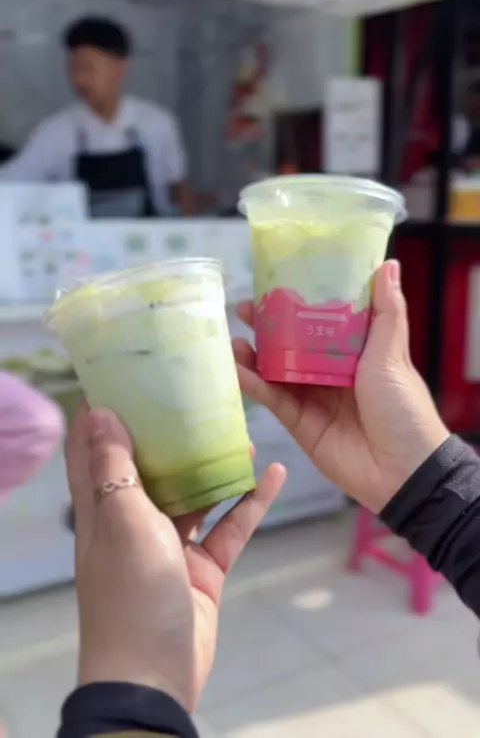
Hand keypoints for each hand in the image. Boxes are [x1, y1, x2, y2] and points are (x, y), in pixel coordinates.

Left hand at [66, 403, 284, 711]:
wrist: (156, 675)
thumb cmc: (131, 593)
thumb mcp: (121, 523)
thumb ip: (115, 469)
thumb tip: (101, 413)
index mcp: (102, 508)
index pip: (93, 450)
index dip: (103, 414)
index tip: (126, 375)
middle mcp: (133, 520)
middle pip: (150, 466)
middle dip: (170, 432)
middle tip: (195, 392)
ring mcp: (170, 544)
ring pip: (195, 492)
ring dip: (216, 464)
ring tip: (241, 429)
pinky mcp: (202, 566)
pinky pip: (229, 526)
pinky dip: (250, 503)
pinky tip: (274, 475)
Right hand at [234, 260, 447, 513]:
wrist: (403, 470)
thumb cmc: (403, 407)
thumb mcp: (393, 353)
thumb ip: (386, 312)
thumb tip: (388, 263)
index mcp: (356, 352)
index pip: (321, 320)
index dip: (299, 303)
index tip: (275, 284)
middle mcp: (331, 371)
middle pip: (292, 344)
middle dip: (268, 326)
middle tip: (243, 308)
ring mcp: (313, 397)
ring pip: (276, 370)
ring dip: (254, 354)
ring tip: (233, 337)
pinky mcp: (299, 423)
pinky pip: (272, 398)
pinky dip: (253, 384)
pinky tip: (236, 368)